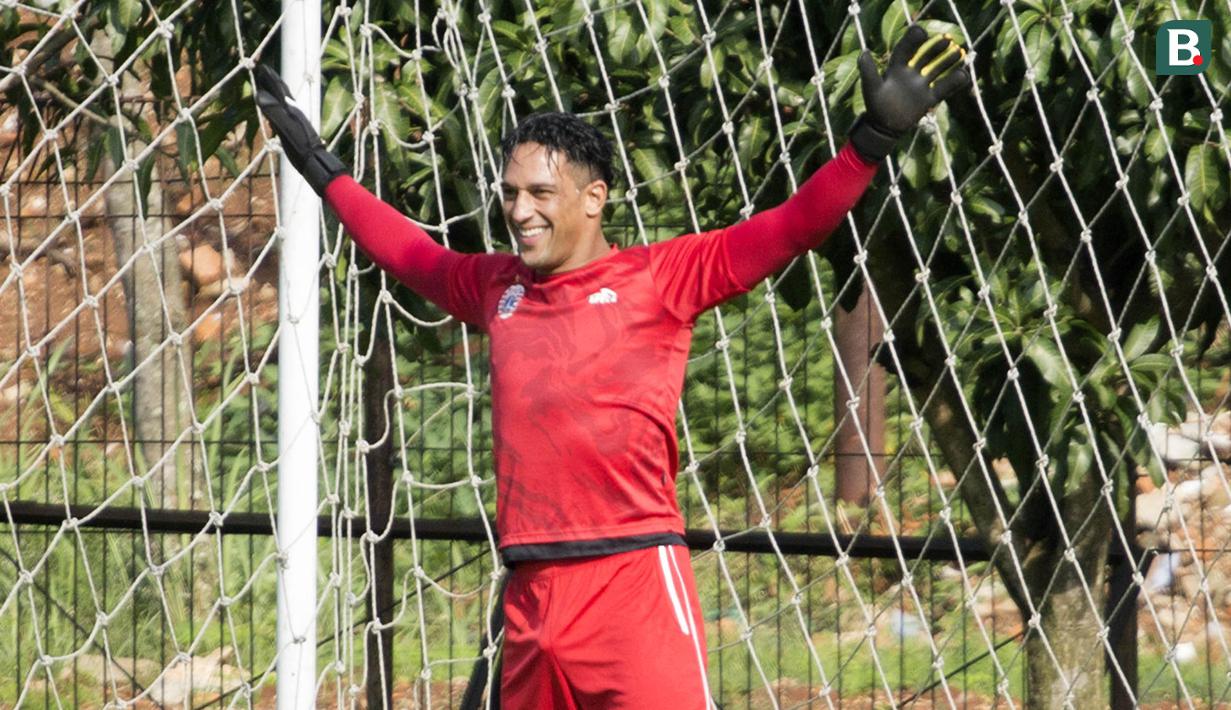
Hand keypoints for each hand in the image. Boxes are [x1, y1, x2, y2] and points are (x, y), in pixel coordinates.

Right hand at [254, 64, 346, 194]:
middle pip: (282, 93)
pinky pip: (286, 112)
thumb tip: (259, 94)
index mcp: (291, 109)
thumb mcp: (284, 129)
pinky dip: (279, 105)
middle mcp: (294, 112)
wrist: (316, 161)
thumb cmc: (300, 147)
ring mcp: (296, 120)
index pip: (279, 89)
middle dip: (273, 82)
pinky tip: (278, 110)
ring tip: (269, 87)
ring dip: (276, 92)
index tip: (262, 67)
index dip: (270, 78)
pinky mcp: (297, 128)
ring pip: (285, 101)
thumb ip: (273, 111)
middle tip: (264, 72)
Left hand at [849, 25, 971, 161]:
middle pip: (925, 57)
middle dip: (935, 49)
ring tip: (959, 52)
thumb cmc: (875, 106)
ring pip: (937, 70)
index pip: (905, 50)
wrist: (883, 127)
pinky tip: (964, 74)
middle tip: (947, 40)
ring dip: (947, 61)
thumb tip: (864, 52)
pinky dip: (954, 82)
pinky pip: (943, 89)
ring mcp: (921, 85)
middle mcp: (911, 74)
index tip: (921, 32)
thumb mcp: (871, 87)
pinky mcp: (929, 98)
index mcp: (896, 68)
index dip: (912, 40)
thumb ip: (868, 71)